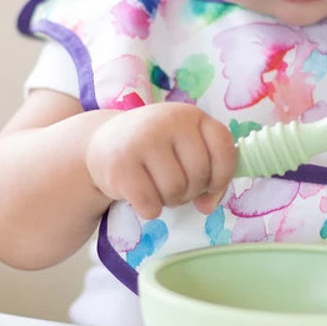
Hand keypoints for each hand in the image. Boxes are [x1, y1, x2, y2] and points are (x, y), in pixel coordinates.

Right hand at [85, 102, 236, 219]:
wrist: (102, 144)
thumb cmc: (154, 150)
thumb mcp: (184, 149)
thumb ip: (209, 174)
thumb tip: (208, 206)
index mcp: (191, 116)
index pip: (224, 147)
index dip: (222, 175)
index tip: (210, 184)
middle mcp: (168, 121)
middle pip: (199, 175)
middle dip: (191, 192)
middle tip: (174, 186)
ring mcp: (142, 140)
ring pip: (175, 191)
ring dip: (169, 201)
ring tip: (156, 188)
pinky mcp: (120, 164)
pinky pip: (150, 204)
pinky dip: (149, 209)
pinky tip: (140, 196)